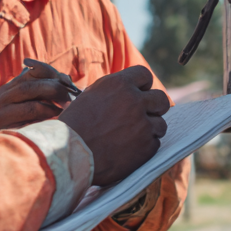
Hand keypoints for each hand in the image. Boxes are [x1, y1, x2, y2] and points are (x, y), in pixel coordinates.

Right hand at [0, 61, 76, 131]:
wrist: (7, 158)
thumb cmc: (28, 131)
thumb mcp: (37, 109)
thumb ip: (48, 93)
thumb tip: (67, 79)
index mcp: (11, 88)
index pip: (32, 71)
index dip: (51, 72)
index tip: (68, 81)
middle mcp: (3, 94)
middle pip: (32, 81)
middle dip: (55, 86)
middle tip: (71, 97)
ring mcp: (0, 106)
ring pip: (29, 90)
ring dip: (52, 96)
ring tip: (67, 107)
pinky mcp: (2, 120)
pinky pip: (30, 109)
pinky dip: (46, 110)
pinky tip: (56, 116)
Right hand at [57, 66, 169, 186]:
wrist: (70, 154)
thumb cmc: (74, 126)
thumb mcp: (91, 97)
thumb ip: (113, 91)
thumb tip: (128, 90)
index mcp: (119, 85)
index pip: (145, 75)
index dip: (143, 85)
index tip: (139, 94)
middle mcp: (134, 101)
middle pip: (161, 99)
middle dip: (154, 107)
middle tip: (142, 116)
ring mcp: (143, 125)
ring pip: (161, 124)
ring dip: (149, 130)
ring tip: (131, 137)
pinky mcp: (146, 147)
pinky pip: (155, 144)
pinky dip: (144, 148)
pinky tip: (128, 150)